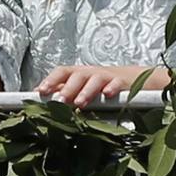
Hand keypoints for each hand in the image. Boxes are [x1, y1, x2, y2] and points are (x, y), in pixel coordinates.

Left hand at [37, 65, 157, 107]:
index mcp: (80, 74)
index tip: (40, 91)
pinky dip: (112, 87)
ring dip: (86, 91)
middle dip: (67, 88)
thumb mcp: (84, 88)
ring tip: (80, 103)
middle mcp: (91, 73)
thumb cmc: (103, 85)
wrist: (134, 78)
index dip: (51, 80)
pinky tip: (107, 95)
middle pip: (77, 75)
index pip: (62, 72)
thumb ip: (66, 93)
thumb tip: (42, 100)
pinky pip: (117, 83)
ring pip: (95, 80)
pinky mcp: (123, 82)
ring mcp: (107, 76)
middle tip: (60, 101)